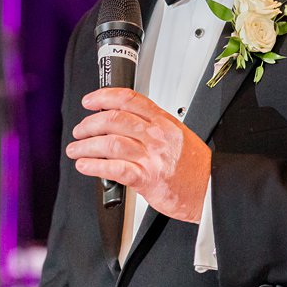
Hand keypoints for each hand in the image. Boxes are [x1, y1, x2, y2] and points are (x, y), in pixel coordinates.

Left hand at [67, 88, 210, 222]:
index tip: (90, 101)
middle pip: (115, 119)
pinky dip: (95, 166)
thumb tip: (123, 120)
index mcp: (163, 121)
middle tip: (80, 130)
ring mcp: (152, 157)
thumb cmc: (194, 166)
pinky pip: (116, 169)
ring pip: (111, 143)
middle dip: (89, 123)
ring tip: (76, 149)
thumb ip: (153, 125)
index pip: (129, 99)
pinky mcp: (147, 179)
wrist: (210, 189)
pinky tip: (85, 166)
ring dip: (87, 146)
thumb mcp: (177, 134)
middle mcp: (156, 136)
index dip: (104, 96)